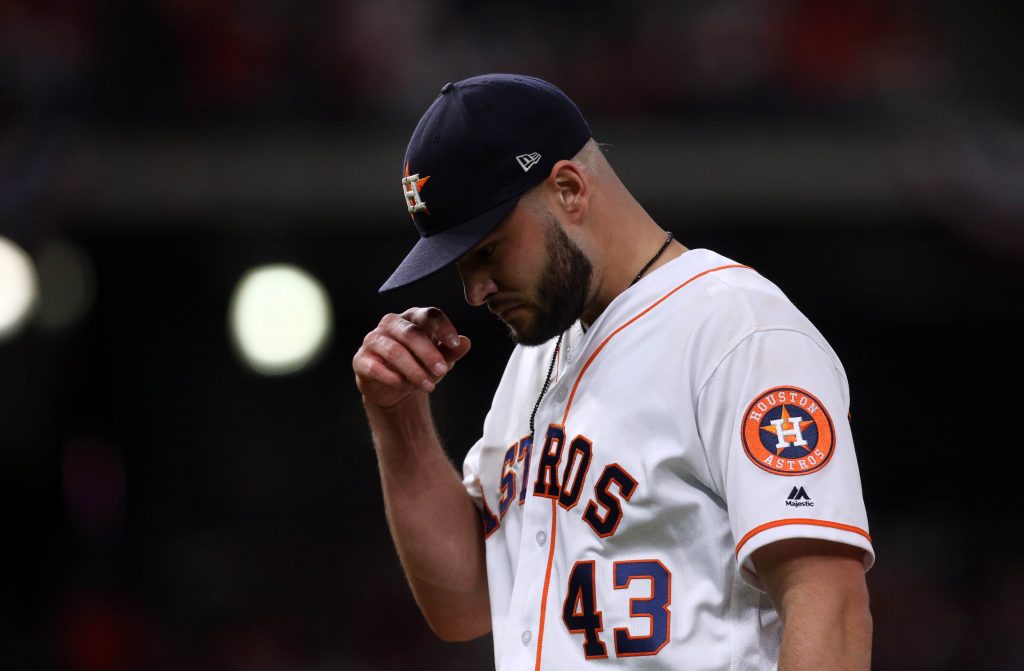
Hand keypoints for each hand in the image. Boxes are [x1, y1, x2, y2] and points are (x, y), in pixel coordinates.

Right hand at [353, 307, 471, 408]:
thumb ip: (452, 351)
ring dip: (413, 370)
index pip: (429, 315)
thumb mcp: (440, 359)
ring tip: (428, 386)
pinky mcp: (361, 359)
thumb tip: (466, 342)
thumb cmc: (419, 364)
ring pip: (394, 351)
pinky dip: (391, 377)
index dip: (443, 328)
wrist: (394, 387)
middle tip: (442, 371)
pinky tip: (403, 385)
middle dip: (429, 354)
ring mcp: (373, 340)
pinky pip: (374, 366)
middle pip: (411, 333)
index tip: (456, 343)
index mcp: (413, 318)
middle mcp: (391, 324)